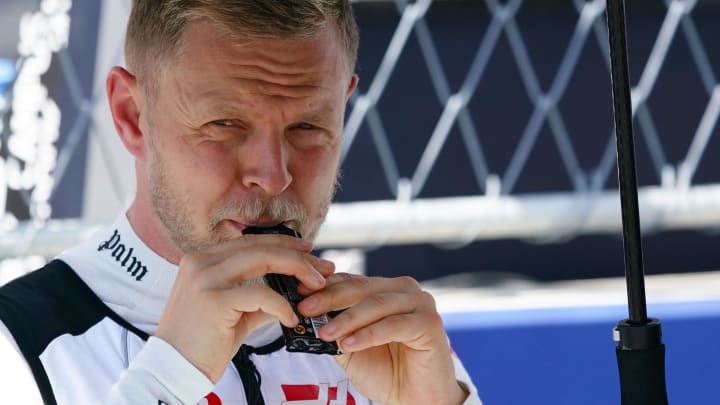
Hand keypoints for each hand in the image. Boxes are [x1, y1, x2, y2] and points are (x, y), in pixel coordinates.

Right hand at [155, 234, 334, 381]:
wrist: (174, 369)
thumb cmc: (203, 342)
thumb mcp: (234, 311)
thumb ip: (260, 296)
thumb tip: (294, 290)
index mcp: (203, 258)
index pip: (251, 242)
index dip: (284, 244)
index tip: (309, 253)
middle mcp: (201, 261)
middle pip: (261, 246)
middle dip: (298, 256)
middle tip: (324, 268)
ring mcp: (205, 278)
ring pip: (263, 260)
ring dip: (297, 271)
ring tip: (317, 286)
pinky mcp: (213, 301)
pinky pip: (260, 294)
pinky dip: (282, 305)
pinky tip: (291, 317)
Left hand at [297, 274, 467, 404]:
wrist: (416, 398)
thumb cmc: (386, 371)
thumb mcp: (350, 348)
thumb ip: (333, 329)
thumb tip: (305, 317)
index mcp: (385, 289)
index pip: (350, 281)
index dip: (324, 286)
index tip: (297, 293)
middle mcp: (404, 290)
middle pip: (361, 288)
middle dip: (330, 298)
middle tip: (305, 308)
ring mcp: (419, 303)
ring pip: (376, 304)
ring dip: (348, 319)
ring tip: (325, 333)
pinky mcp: (430, 323)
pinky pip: (394, 325)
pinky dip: (369, 334)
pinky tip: (349, 343)